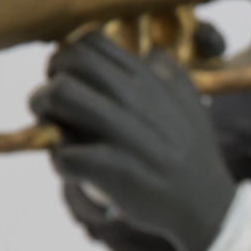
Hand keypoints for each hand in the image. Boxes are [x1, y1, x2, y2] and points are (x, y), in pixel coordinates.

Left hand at [31, 32, 235, 250]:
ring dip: (43, 110)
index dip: (70, 56)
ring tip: (53, 131)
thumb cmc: (191, 156)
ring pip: (60, 95)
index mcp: (152, 82)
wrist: (207, 207)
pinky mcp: (116, 172)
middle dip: (50, 78)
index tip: (71, 79)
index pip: (92, 42)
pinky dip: (59, 161)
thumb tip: (148, 52)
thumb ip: (170, 75)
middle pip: (71, 61)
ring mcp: (127, 136)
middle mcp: (139, 102)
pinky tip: (73, 168)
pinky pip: (64, 154)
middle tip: (53, 104)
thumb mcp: (192, 106)